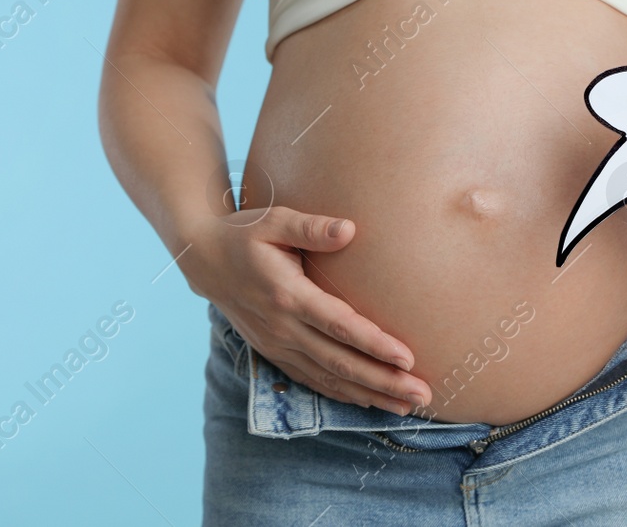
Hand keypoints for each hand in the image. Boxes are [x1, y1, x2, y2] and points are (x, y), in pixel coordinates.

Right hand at [177, 206, 432, 414]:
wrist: (202, 258)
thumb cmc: (244, 233)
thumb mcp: (274, 220)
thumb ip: (311, 227)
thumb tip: (350, 229)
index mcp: (287, 295)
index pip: (339, 325)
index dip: (374, 344)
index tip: (407, 358)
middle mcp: (283, 327)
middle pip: (341, 362)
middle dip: (384, 381)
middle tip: (423, 393)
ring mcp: (277, 344)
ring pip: (329, 378)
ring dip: (370, 394)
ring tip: (408, 406)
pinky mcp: (273, 352)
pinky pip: (312, 380)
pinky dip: (343, 394)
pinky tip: (370, 401)